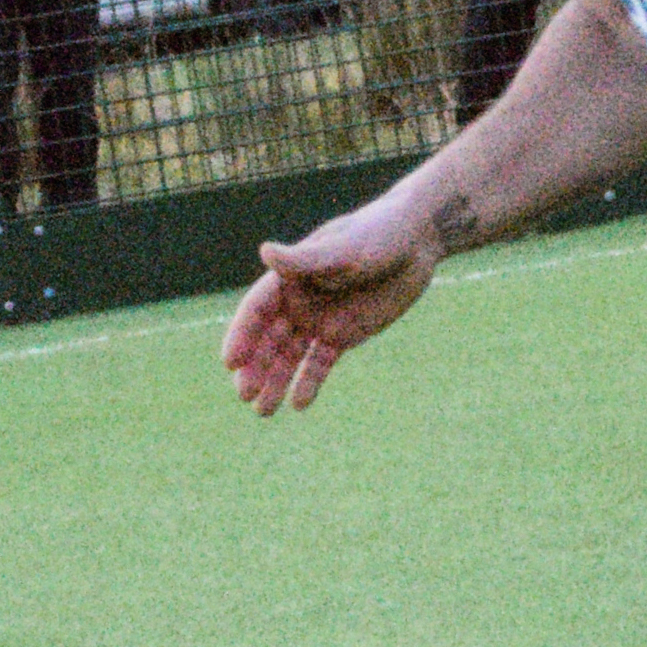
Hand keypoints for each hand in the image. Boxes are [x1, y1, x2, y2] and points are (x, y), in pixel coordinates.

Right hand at [220, 189, 442, 416]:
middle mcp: (297, 301)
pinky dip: (308, 382)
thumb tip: (265, 251)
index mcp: (289, 277)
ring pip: (289, 357)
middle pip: (267, 339)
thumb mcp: (344, 249)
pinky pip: (319, 364)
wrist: (416, 243)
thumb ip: (305, 259)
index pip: (256, 310)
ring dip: (274, 382)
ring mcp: (318, 320)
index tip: (230, 362)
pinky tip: (298, 404)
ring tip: (263, 411)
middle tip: (245, 395)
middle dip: (255, 367)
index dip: (241, 335)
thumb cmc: (378, 235)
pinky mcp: (341, 336)